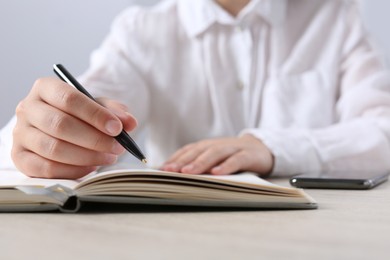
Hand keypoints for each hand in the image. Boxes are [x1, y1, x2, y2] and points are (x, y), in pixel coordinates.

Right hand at [11, 77, 136, 178]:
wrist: (59, 128)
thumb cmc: (79, 115)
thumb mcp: (97, 107)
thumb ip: (114, 112)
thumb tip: (129, 122)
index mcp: (45, 88)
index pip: (69, 98)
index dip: (95, 115)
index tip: (117, 128)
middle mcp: (28, 108)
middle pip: (60, 125)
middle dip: (94, 139)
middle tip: (117, 147)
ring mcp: (21, 134)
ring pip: (53, 148)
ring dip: (87, 156)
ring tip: (109, 157)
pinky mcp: (20, 157)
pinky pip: (46, 168)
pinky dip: (73, 170)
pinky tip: (91, 167)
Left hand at [161, 134, 273, 175]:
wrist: (261, 149)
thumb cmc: (232, 157)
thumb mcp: (215, 159)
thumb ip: (200, 164)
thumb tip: (175, 175)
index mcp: (208, 146)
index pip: (188, 150)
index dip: (175, 158)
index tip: (161, 169)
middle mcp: (218, 145)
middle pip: (199, 151)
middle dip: (183, 161)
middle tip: (170, 171)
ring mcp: (233, 148)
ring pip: (215, 154)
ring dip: (200, 163)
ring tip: (188, 172)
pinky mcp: (248, 155)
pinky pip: (236, 160)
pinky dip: (226, 166)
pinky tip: (217, 173)